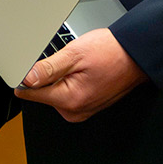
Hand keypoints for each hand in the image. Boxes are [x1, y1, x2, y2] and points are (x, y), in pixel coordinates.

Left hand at [15, 28, 145, 121]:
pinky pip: (68, 95)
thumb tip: (27, 79)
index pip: (31, 94)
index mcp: (70, 100)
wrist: (136, 55)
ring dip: (59, 79)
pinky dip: (69, 82)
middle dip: (47, 76)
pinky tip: (82, 71)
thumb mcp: (74, 54)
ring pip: (55, 94)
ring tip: (78, 66)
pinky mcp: (87, 106)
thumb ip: (47, 69)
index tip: (31, 66)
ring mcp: (82, 110)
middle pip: (43, 94)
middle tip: (66, 61)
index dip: (27, 77)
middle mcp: (76, 110)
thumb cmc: (111, 53)